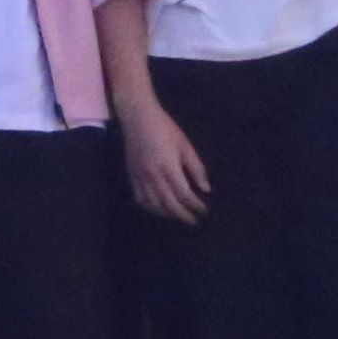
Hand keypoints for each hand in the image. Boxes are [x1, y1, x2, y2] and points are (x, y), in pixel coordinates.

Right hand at [119, 94, 210, 223]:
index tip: (206, 211)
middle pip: (170, 204)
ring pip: (154, 205)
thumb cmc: (165, 128)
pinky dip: (151, 208)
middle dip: (184, 216)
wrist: (137, 117)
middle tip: (196, 222)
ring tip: (180, 217)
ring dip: (168, 215)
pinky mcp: (132, 176)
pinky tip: (160, 210)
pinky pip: (141, 199)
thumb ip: (196, 168)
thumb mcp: (185, 145)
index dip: (196, 206)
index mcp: (168, 167)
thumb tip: (205, 189)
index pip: (184, 195)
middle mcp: (153, 176)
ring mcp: (140, 178)